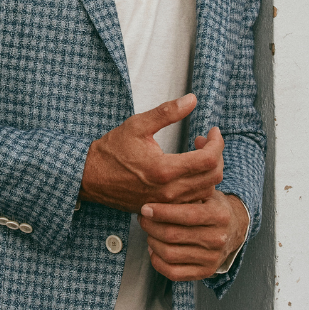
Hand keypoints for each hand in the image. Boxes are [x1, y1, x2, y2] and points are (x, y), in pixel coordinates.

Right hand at [80, 94, 223, 213]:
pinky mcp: (163, 209)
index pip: (209, 159)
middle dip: (216, 155)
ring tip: (197, 154)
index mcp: (164, 169)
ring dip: (208, 171)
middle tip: (205, 141)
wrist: (91, 177)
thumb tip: (192, 99)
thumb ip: (167, 112)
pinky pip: (193, 201)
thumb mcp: (137, 125)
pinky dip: (199, 186)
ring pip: (206, 191)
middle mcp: (168, 191)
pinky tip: (189, 172)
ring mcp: (166, 203)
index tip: (213, 132)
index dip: (217, 143)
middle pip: (213, 177)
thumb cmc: (112, 150)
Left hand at [138, 191, 248, 281]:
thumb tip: (155, 194)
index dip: (161, 212)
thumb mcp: (205, 194)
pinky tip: (154, 249)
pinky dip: (157, 261)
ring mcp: (212, 259)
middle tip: (142, 218)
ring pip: (170, 254)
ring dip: (152, 242)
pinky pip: (173, 273)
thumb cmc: (212, 207)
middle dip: (151, 226)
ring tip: (149, 232)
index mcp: (219, 215)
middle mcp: (218, 239)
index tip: (145, 208)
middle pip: (173, 235)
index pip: (186, 215)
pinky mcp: (205, 273)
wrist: (233, 230)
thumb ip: (186, 194)